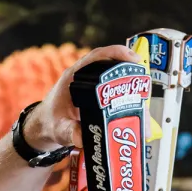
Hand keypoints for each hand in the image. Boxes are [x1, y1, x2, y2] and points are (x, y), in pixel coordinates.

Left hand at [23, 45, 142, 151]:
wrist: (46, 130)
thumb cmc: (50, 123)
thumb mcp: (58, 128)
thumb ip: (68, 131)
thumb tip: (81, 137)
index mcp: (75, 76)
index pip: (97, 56)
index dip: (116, 53)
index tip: (133, 58)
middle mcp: (88, 80)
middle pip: (114, 70)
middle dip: (132, 77)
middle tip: (145, 88)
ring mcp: (96, 90)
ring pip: (120, 86)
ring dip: (133, 97)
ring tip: (145, 113)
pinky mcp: (101, 102)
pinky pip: (119, 101)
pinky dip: (129, 110)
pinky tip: (139, 121)